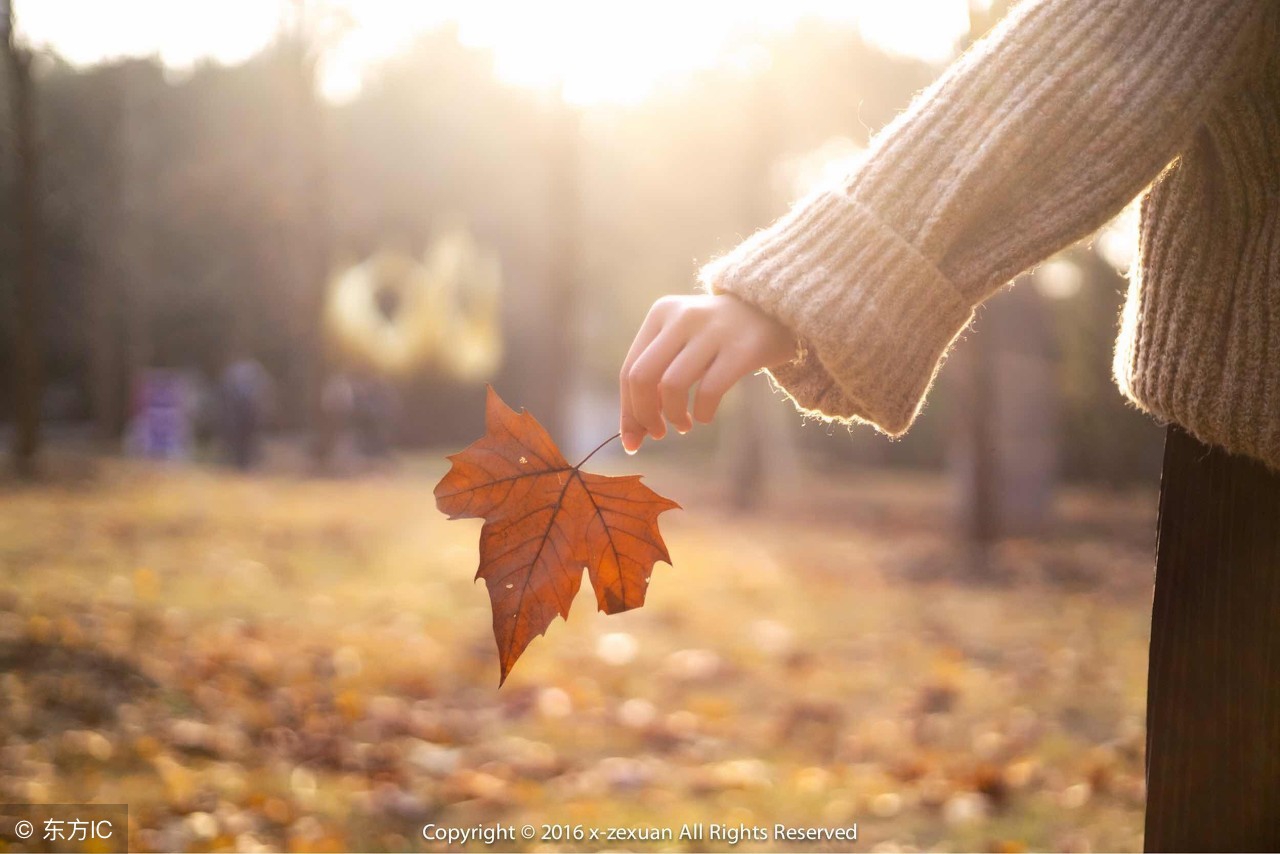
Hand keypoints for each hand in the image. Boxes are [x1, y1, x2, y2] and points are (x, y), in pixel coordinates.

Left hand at [619, 293, 797, 452]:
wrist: (775, 310)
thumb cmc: (719, 338)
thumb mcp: (682, 342)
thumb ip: (656, 378)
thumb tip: (631, 433)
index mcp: (661, 313)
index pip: (630, 370)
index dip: (628, 411)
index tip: (633, 439)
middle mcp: (682, 317)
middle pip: (642, 378)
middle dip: (643, 416)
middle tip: (657, 434)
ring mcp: (713, 330)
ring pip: (671, 386)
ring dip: (673, 416)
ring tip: (684, 425)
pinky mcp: (742, 348)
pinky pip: (708, 391)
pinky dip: (702, 412)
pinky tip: (705, 416)